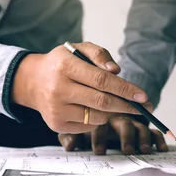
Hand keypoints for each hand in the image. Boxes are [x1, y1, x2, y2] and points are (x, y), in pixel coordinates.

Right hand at [12, 42, 150, 133]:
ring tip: (112, 103)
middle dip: (127, 106)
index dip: (126, 89)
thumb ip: (100, 55)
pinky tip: (92, 108)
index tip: (143, 96)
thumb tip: (117, 71)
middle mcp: (59, 89)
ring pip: (98, 117)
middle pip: (102, 102)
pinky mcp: (56, 125)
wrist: (32, 81)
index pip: (102, 81)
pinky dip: (98, 119)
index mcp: (65, 66)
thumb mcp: (79, 49)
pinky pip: (88, 126)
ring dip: (112, 112)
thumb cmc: (62, 64)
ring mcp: (56, 109)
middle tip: (143, 108)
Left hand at [58, 115, 168, 154]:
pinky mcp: (142, 126)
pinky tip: (161, 149)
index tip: (99, 151)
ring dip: (143, 138)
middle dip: (126, 138)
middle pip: (123, 123)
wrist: (98, 104)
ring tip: (144, 150)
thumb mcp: (73, 127)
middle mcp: (116, 115)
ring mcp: (130, 120)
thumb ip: (69, 136)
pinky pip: (153, 131)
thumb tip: (69, 146)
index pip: (100, 123)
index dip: (100, 137)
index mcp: (98, 113)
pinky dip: (158, 138)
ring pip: (139, 126)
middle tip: (127, 151)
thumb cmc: (83, 119)